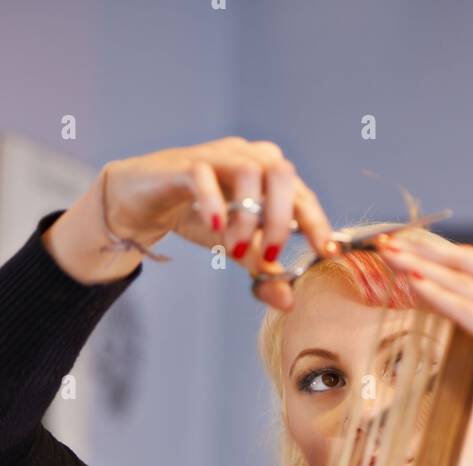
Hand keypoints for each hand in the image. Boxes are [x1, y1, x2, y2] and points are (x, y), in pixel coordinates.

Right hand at [100, 138, 337, 307]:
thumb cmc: (198, 217)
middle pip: (283, 175)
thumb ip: (262, 271)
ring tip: (235, 249)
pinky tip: (217, 228)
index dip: (319, 223)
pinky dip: (216, 203)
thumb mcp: (236, 248)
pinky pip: (205, 175)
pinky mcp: (185, 164)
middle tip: (271, 257)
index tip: (327, 253)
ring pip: (250, 171)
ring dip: (249, 218)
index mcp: (269, 175)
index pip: (303, 194)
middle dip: (283, 221)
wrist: (145, 203)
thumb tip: (288, 301)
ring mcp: (218, 156)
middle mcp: (249, 157)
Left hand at [373, 234, 472, 465]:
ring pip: (464, 283)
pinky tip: (414, 286)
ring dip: (422, 267)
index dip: (438, 251)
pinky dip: (439, 297)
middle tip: (384, 241)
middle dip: (422, 250)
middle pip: (467, 263)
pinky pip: (468, 313)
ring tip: (388, 256)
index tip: (406, 245)